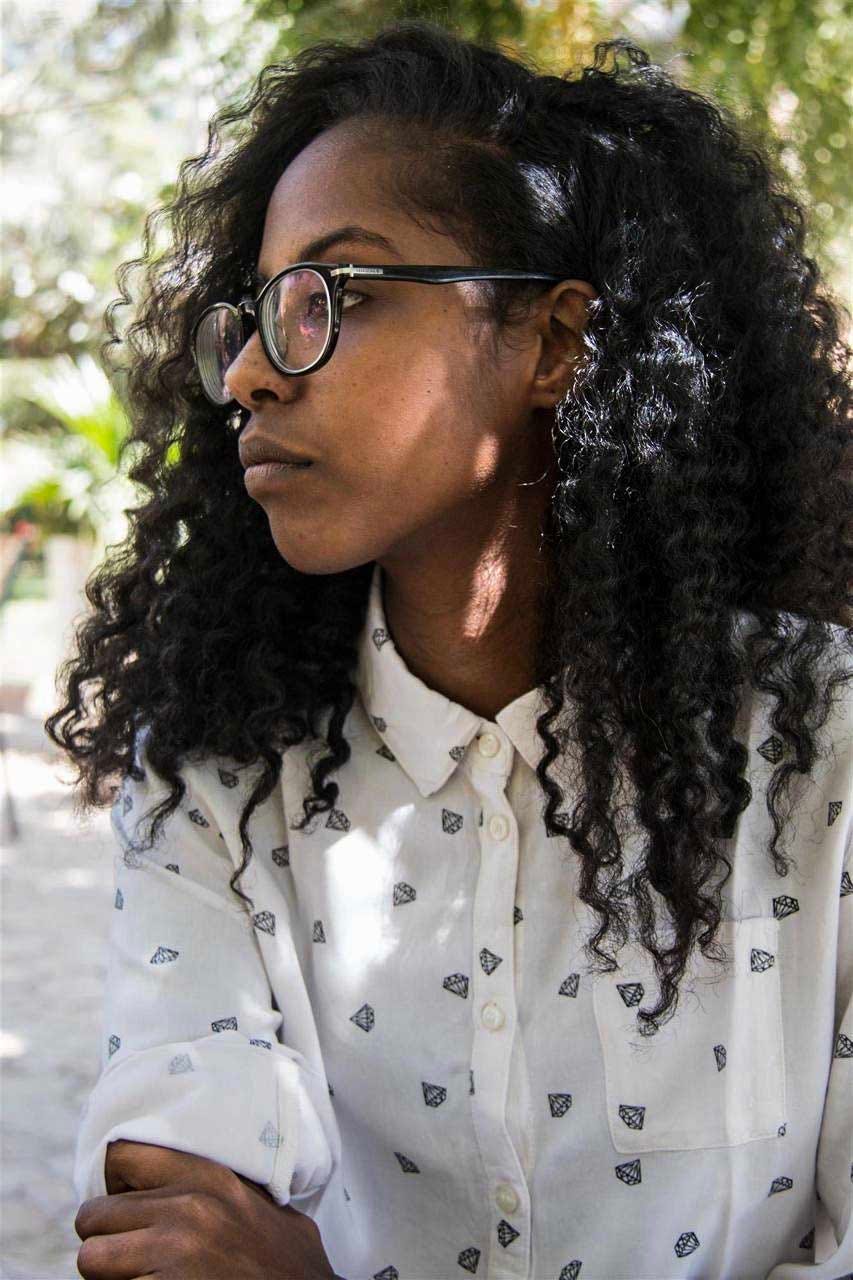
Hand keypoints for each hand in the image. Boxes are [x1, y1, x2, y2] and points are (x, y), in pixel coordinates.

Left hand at [74, 1139, 338, 1279]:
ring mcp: (173, 1252)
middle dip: (105, 1241)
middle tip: (130, 1258)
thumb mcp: (268, 1209)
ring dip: (106, 1275)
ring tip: (137, 1279)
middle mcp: (187, 1207)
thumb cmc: (290, 1268)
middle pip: (93, 1216)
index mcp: (210, 1177)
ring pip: (90, 1259)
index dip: (114, 1188)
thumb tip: (192, 1186)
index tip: (128, 1210)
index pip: (123, 1155)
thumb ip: (228, 1189)